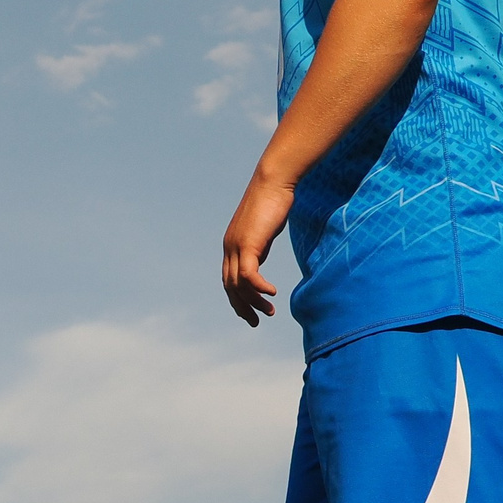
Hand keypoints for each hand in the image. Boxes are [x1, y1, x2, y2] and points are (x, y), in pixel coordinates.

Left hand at [221, 171, 292, 325]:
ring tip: (270, 312)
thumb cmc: (272, 201)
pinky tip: (272, 293)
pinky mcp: (248, 243)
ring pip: (239, 284)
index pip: (229, 280)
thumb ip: (259, 244)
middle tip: (256, 321)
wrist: (273, 181)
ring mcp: (236, 245)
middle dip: (243, 307)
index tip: (250, 312)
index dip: (237, 299)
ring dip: (254, 301)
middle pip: (230, 286)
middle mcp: (229, 247)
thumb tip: (261, 253)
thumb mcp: (263, 228)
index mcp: (232, 245)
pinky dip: (259, 287)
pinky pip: (249, 274)